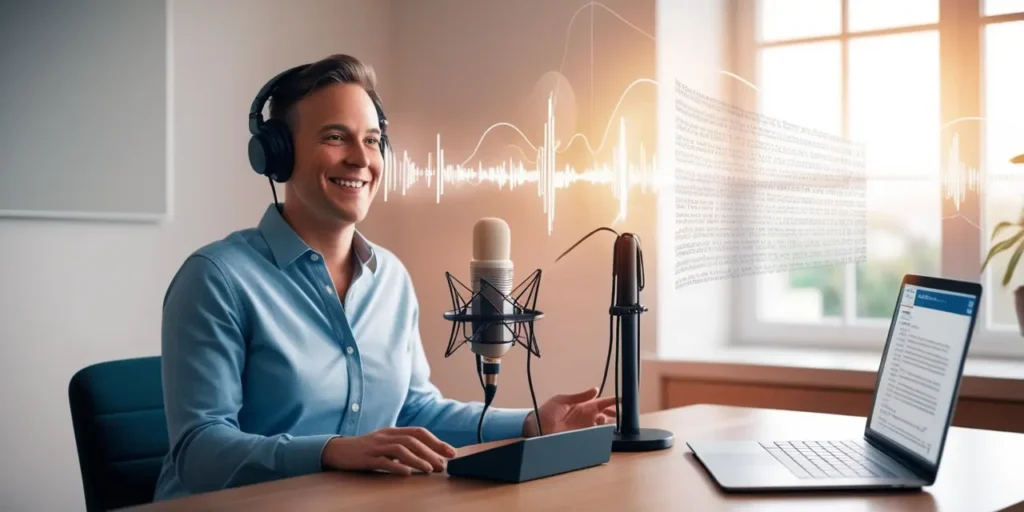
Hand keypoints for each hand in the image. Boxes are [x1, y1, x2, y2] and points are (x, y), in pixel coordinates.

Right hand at [321, 427, 457, 475]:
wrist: (337, 450)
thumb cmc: (366, 450)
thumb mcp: (385, 444)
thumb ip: (403, 447)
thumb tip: (429, 456)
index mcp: (393, 431)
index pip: (419, 432)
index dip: (436, 441)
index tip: (451, 452)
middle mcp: (386, 436)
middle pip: (413, 440)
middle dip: (431, 452)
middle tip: (444, 464)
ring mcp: (376, 446)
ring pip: (401, 449)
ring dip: (418, 459)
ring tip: (430, 469)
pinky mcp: (366, 458)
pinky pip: (383, 461)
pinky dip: (397, 466)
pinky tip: (407, 473)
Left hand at [523, 387, 617, 437]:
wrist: (536, 427)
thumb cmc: (547, 412)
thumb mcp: (562, 400)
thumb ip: (579, 397)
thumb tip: (595, 390)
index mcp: (582, 406)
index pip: (600, 403)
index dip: (611, 401)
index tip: (622, 400)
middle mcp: (585, 416)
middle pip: (604, 415)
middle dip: (612, 414)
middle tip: (620, 414)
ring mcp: (584, 427)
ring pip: (601, 425)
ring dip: (607, 424)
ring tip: (612, 422)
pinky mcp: (581, 437)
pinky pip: (594, 436)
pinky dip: (600, 434)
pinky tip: (604, 433)